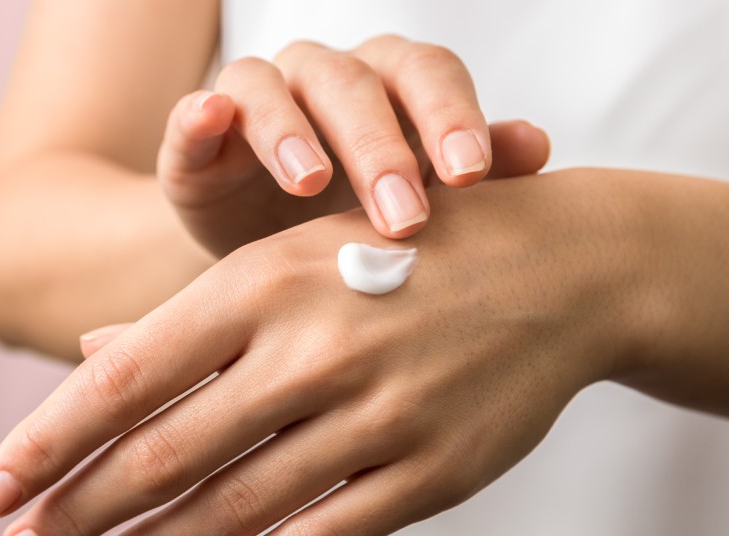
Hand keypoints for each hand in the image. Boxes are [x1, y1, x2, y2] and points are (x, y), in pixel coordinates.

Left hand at [0, 169, 647, 535]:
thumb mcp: (292, 254)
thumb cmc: (402, 253)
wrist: (559, 269)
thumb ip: (191, 315)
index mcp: (264, 282)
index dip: (47, 441)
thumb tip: (90, 356)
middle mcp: (313, 349)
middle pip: (165, 453)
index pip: (126, 378)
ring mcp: (377, 415)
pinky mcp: (432, 471)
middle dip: (78, 511)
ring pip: (235, 507)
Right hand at [158, 34, 549, 255]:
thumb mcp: (418, 207)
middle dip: (379, 147)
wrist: (266, 266)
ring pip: (270, 86)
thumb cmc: (355, 227)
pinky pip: (192, 112)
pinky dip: (199, 113)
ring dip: (291, 129)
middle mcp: (323, 80)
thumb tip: (536, 146)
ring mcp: (256, 101)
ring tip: (311, 183)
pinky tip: (211, 118)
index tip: (471, 174)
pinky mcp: (196, 137)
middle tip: (403, 217)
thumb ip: (473, 174)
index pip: (426, 75)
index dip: (448, 114)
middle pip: (352, 83)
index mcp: (388, 87)